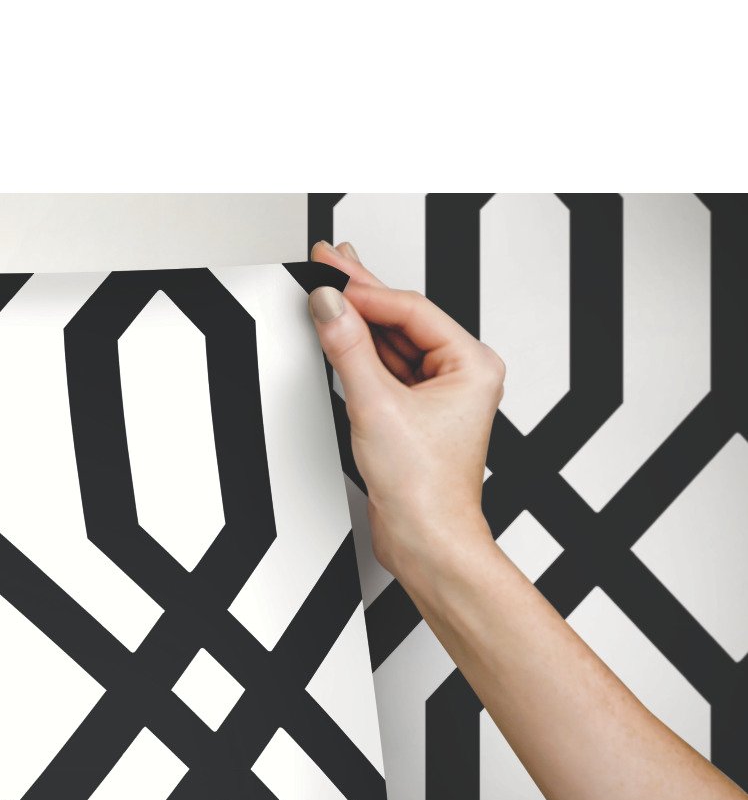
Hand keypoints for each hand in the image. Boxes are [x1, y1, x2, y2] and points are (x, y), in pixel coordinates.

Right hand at [306, 240, 505, 586]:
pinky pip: (384, 371)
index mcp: (472, 364)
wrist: (425, 541)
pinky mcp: (413, 416)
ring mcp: (437, 396)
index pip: (411, 310)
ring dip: (358, 320)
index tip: (328, 274)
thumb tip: (330, 306)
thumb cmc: (425, 489)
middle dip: (362, 292)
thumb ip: (349, 349)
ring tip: (328, 287)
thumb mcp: (377, 407)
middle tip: (328, 259)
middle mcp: (461, 375)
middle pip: (402, 320)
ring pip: (391, 344)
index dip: (366, 290)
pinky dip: (358, 353)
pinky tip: (339, 333)